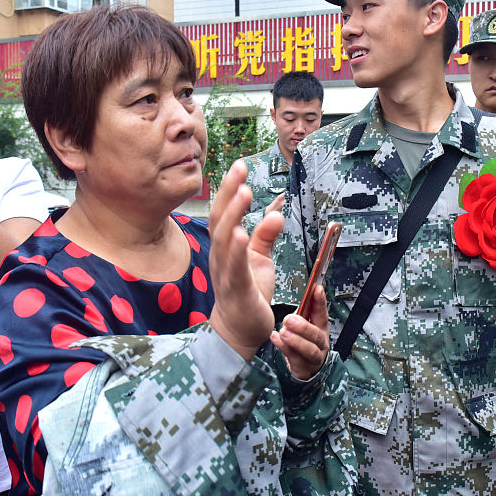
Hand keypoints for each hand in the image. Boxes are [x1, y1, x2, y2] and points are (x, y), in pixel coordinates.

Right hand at [208, 160, 284, 359]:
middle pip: (220, 219)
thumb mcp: (259, 258)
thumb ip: (265, 234)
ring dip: (234, 215)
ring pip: (224, 240)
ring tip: (243, 194)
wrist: (239, 331)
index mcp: (224, 247)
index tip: (239, 165)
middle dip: (229, 193)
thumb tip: (277, 208)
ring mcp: (225, 273)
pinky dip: (237, 250)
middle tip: (239, 169)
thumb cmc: (248, 292)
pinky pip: (234, 268)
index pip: (224, 212)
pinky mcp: (236, 291)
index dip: (230, 188)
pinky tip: (241, 234)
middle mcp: (219, 256)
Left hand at [273, 284, 329, 379]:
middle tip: (289, 319)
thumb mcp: (303, 324)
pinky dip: (284, 348)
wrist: (304, 367)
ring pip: (309, 349)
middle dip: (303, 326)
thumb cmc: (302, 341)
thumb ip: (301, 312)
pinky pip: (295, 359)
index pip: (322, 313)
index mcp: (321, 328)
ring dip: (296, 340)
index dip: (320, 301)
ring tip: (283, 332)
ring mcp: (314, 356)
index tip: (316, 289)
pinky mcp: (304, 367)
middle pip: (316, 334)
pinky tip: (276, 339)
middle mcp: (321, 342)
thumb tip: (300, 295)